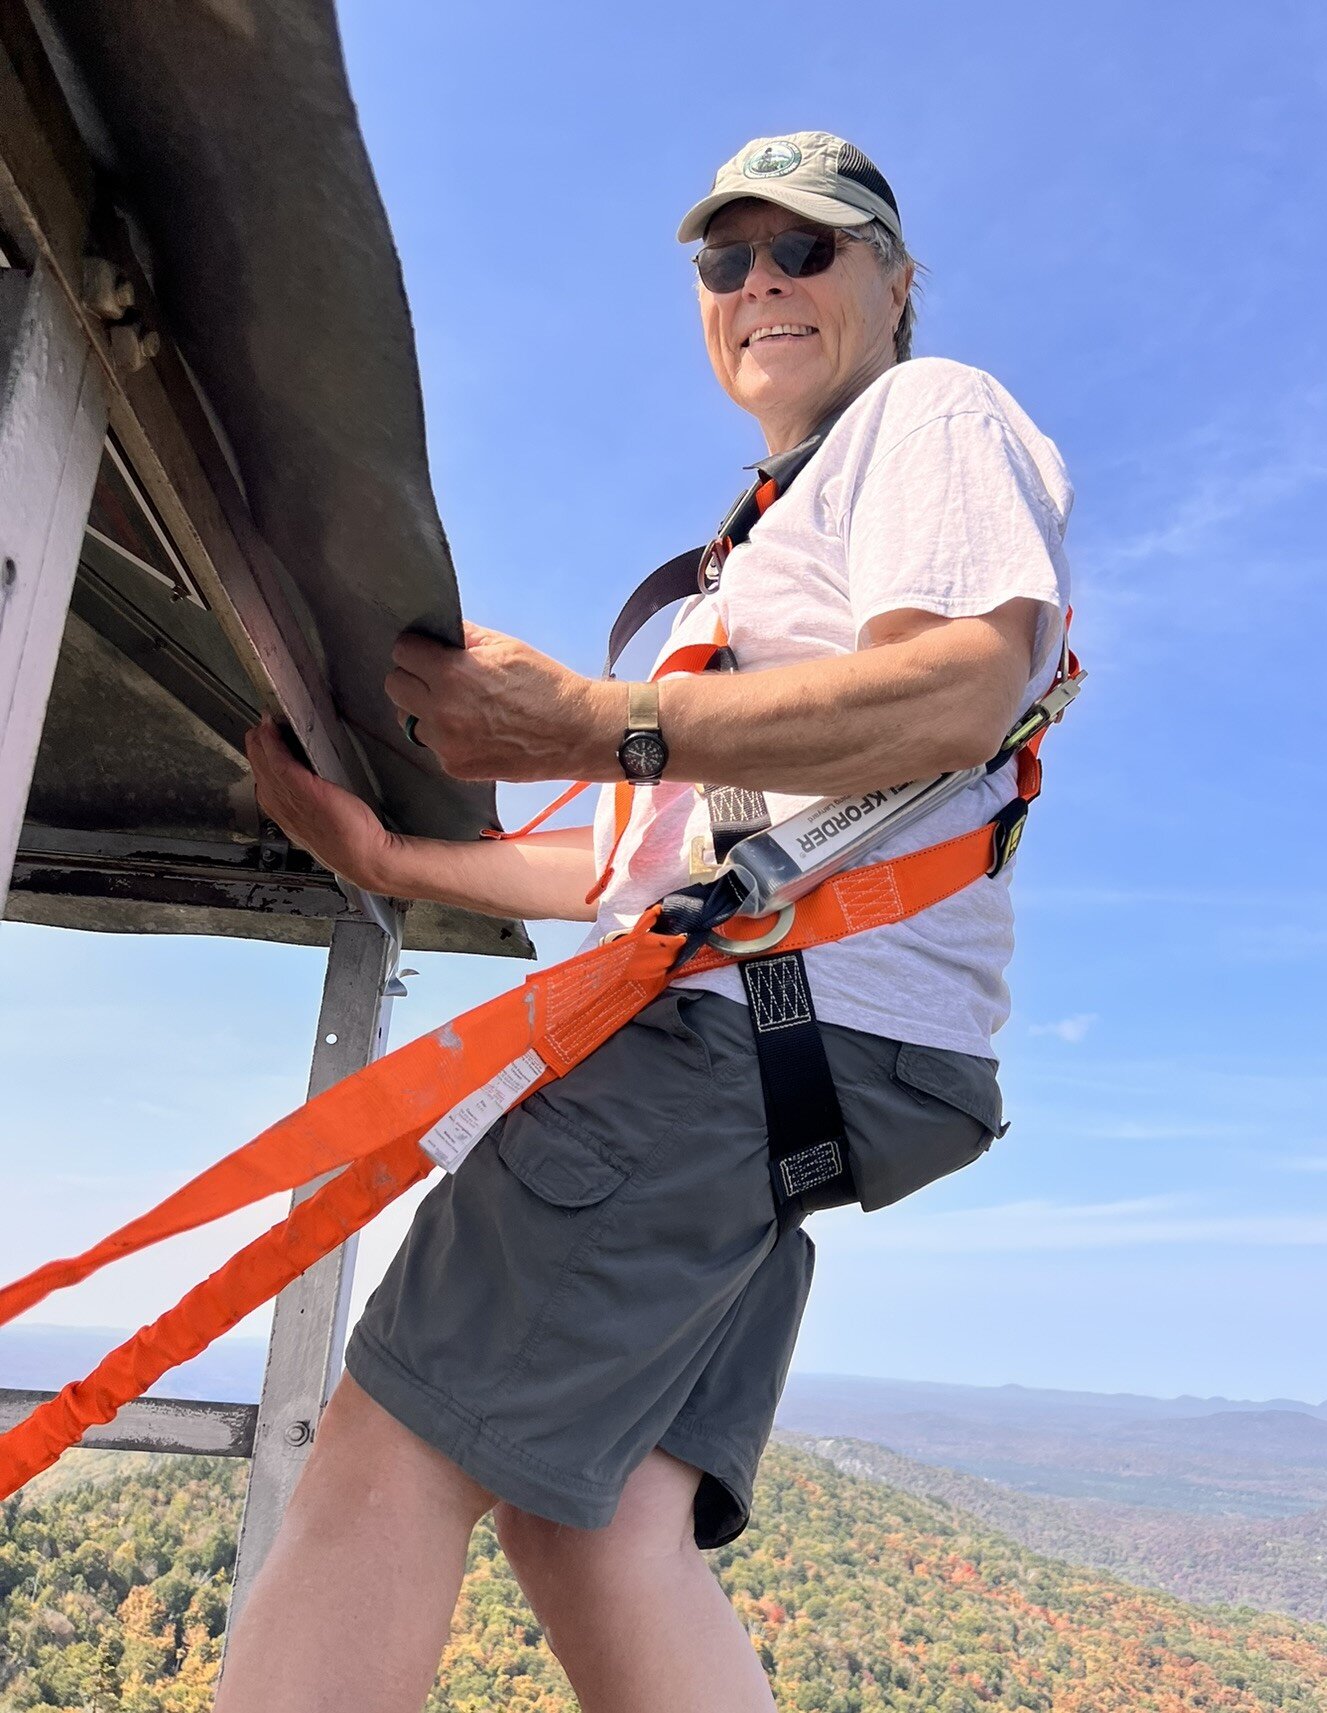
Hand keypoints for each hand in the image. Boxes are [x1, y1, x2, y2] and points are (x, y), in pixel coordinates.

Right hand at [244, 716, 403, 893]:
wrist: (366, 858)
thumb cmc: (350, 841)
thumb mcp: (321, 822)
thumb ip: (308, 804)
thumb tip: (307, 781)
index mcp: (283, 816)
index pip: (261, 781)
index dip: (262, 759)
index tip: (267, 739)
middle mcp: (279, 808)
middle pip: (257, 769)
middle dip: (259, 744)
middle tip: (267, 722)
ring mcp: (288, 800)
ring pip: (264, 763)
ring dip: (263, 739)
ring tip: (268, 720)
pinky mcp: (305, 791)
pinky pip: (280, 761)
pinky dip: (273, 743)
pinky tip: (273, 729)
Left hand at [384, 622, 619, 781]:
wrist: (576, 733)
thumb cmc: (545, 686)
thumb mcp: (506, 647)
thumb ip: (464, 636)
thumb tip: (436, 632)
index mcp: (453, 674)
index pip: (402, 652)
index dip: (418, 648)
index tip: (430, 651)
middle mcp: (442, 710)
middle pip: (395, 685)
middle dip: (415, 676)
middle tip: (442, 677)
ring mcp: (446, 743)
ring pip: (408, 718)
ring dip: (425, 709)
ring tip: (458, 707)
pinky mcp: (455, 766)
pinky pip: (431, 744)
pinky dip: (445, 736)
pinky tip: (473, 729)